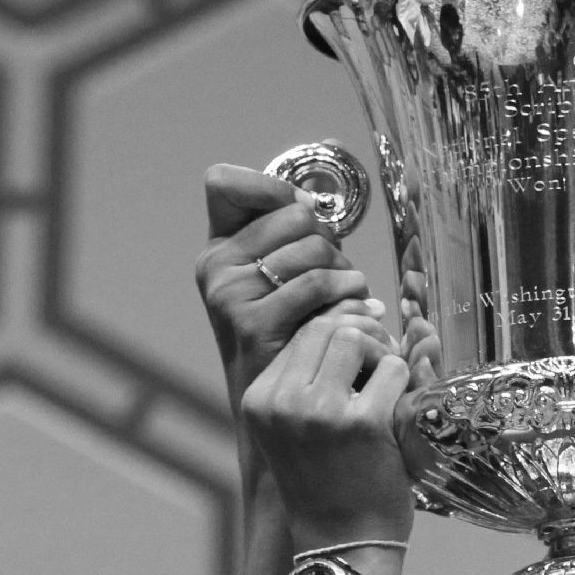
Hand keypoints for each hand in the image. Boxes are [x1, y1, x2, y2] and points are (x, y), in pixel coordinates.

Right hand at [197, 163, 385, 420]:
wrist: (288, 417)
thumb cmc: (301, 340)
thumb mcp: (293, 278)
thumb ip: (300, 228)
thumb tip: (326, 157)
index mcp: (218, 251)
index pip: (224, 182)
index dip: (269, 186)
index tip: (305, 211)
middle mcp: (214, 269)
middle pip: (292, 215)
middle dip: (328, 240)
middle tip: (338, 273)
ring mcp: (229, 297)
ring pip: (313, 248)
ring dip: (345, 271)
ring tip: (349, 297)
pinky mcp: (253, 325)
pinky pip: (318, 284)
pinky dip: (350, 295)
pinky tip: (360, 312)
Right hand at [241, 312, 412, 548]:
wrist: (344, 545)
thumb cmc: (328, 487)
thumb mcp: (294, 432)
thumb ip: (305, 382)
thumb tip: (346, 321)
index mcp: (259, 400)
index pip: (301, 335)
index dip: (340, 333)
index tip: (363, 352)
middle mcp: (281, 402)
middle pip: (327, 328)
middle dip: (364, 334)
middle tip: (383, 359)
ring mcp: (319, 411)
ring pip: (355, 337)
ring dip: (382, 351)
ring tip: (389, 381)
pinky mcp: (361, 424)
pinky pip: (392, 369)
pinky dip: (405, 380)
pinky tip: (400, 405)